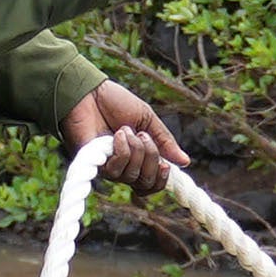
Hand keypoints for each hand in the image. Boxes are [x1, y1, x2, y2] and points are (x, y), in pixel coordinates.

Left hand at [61, 78, 188, 187]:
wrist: (89, 93)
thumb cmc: (114, 103)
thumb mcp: (147, 119)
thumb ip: (164, 141)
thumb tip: (185, 162)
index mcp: (137, 158)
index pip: (151, 183)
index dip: (161, 179)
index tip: (166, 164)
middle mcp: (123, 167)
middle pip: (145, 183)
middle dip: (151, 158)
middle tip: (143, 135)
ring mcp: (108, 167)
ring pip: (132, 176)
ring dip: (136, 151)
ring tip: (125, 129)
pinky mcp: (94, 165)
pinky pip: (116, 169)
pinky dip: (122, 150)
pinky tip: (117, 135)